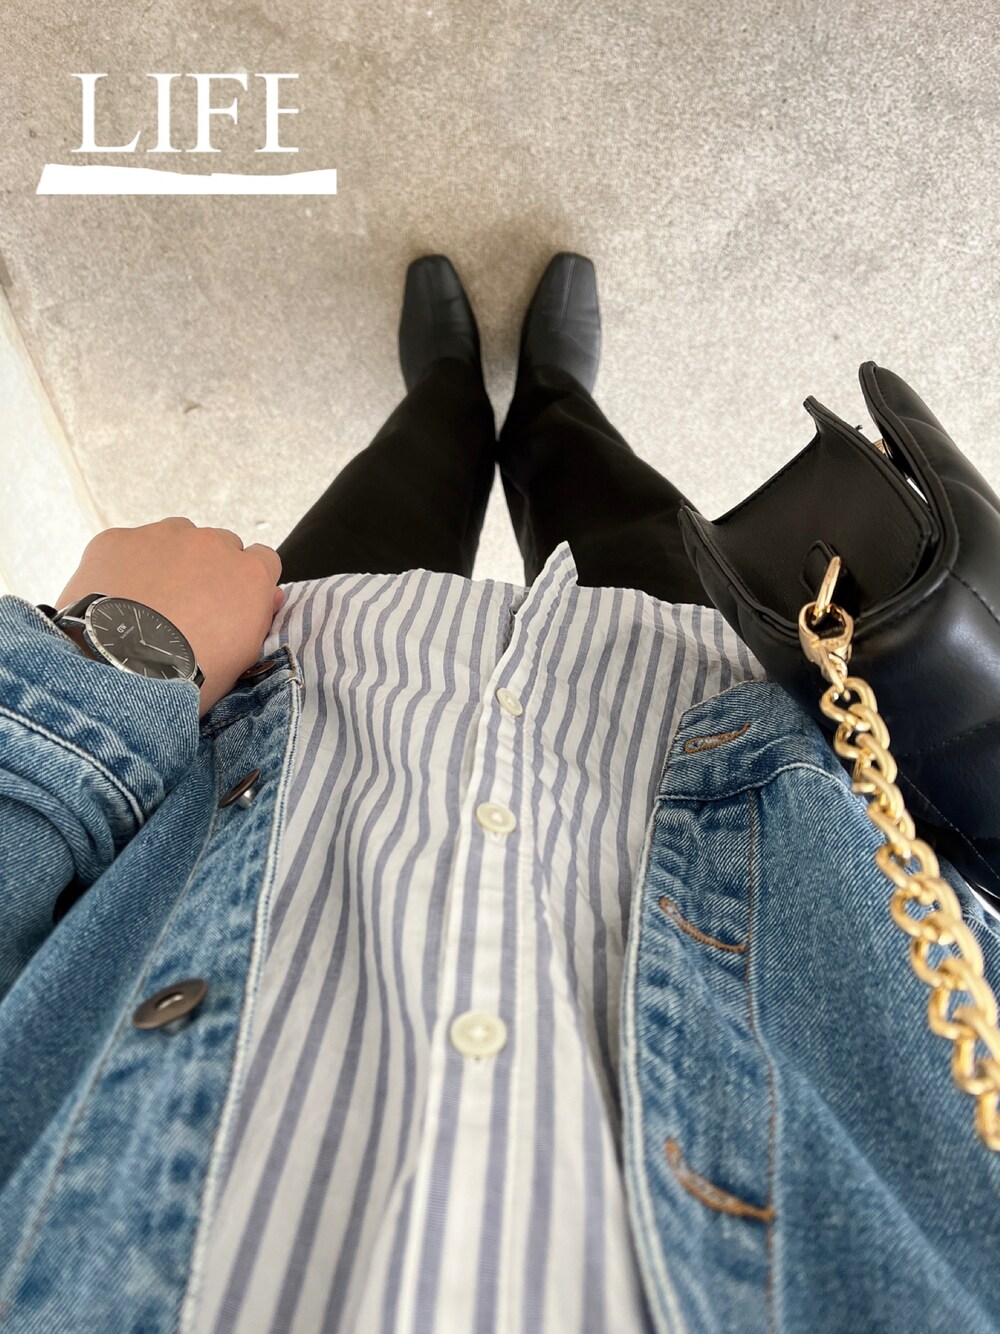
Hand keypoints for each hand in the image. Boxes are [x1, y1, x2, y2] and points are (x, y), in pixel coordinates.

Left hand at [55, 517, 285, 719]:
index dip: (247, 582)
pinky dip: (126, 566)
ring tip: (150, 601)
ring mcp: (162, 536)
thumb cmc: (190, 677)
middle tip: (188, 607)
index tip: (232, 602)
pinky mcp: (118, 539)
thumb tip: (270, 595)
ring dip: (170, 560)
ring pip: (175, 537)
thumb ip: (260, 618)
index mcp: (250, 575)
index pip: (263, 559)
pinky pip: (128, 545)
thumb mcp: (242, 658)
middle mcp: (211, 544)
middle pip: (219, 545)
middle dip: (209, 569)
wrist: (121, 672)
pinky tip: (117, 597)